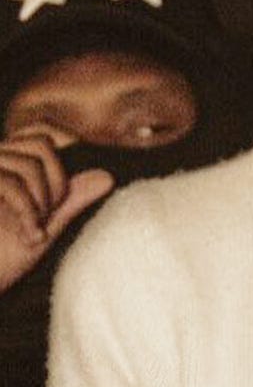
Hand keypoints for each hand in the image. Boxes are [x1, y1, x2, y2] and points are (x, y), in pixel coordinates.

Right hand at [0, 134, 113, 292]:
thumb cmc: (4, 257)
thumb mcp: (47, 225)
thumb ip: (73, 200)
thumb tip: (108, 177)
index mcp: (8, 161)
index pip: (43, 129)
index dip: (65, 145)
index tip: (70, 185)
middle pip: (42, 143)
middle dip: (58, 182)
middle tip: (50, 216)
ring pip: (30, 164)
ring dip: (43, 203)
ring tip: (35, 231)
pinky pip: (12, 185)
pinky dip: (29, 214)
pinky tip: (30, 237)